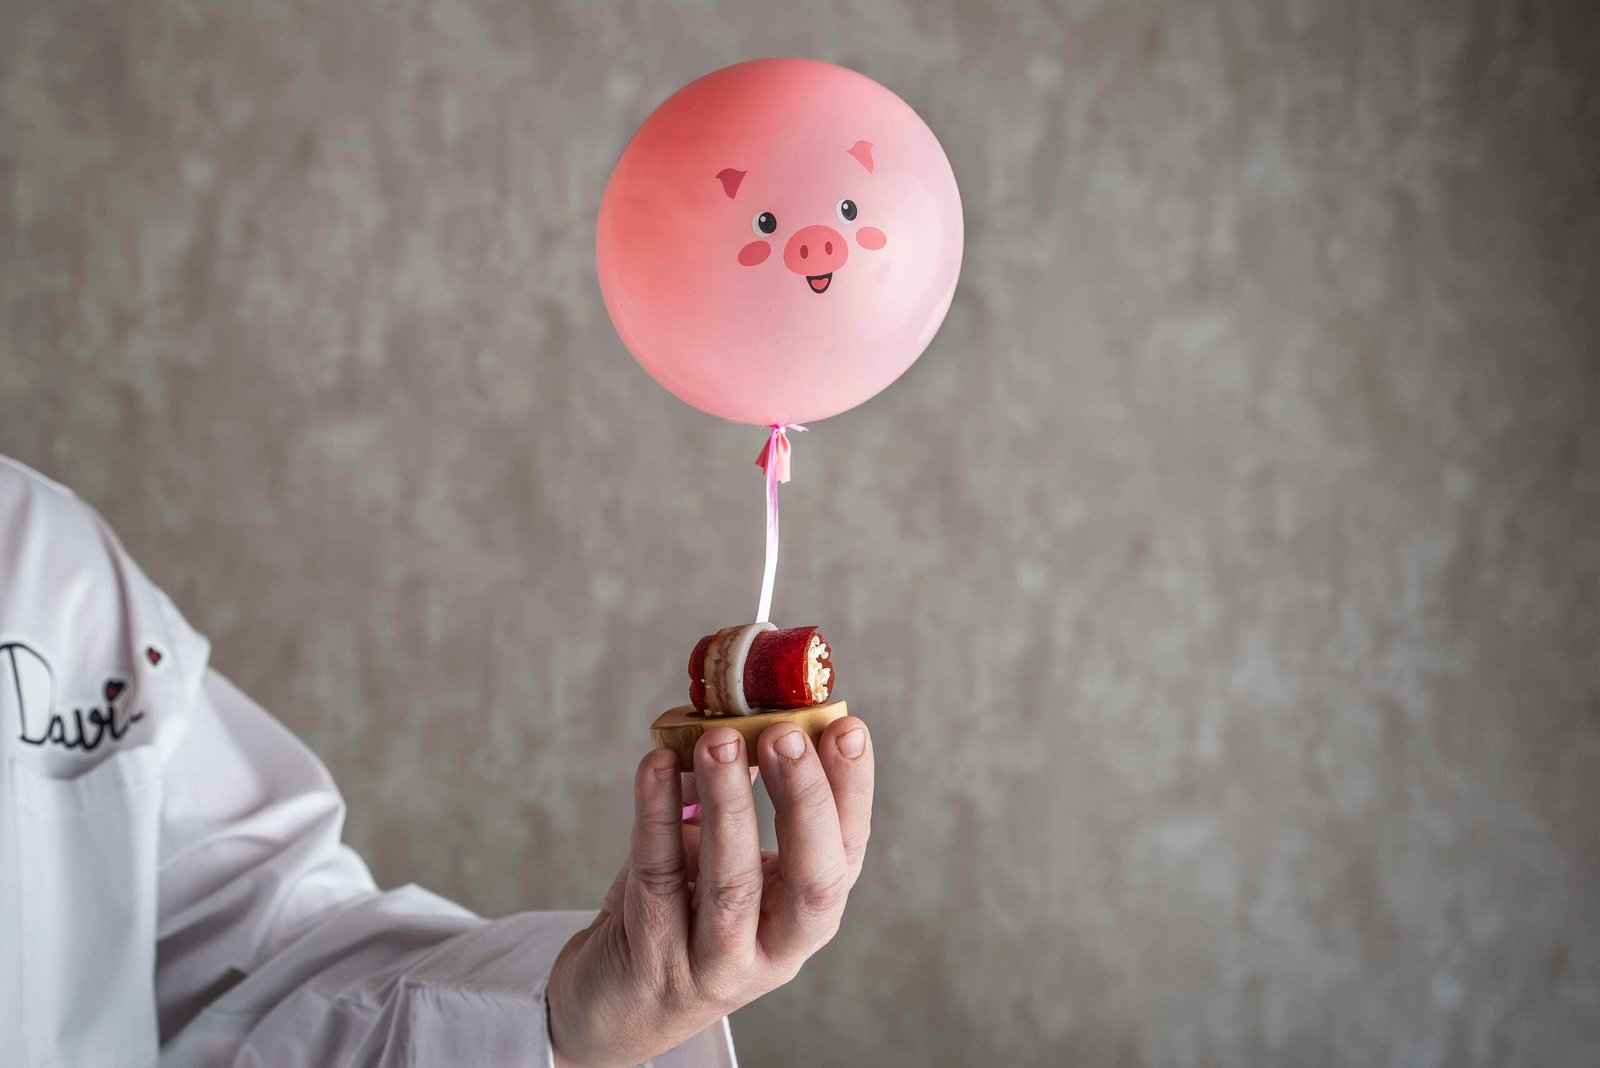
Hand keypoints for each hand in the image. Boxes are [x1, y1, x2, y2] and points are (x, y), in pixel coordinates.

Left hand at [547, 717, 873, 1067]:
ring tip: (719, 740)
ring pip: (731, 883)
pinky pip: (658, 876)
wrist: (618, 1003)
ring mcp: (715, 961)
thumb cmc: (686, 912)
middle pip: (811, 880)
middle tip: (785, 734)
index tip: (847, 728)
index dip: (852, 790)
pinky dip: (657, 814)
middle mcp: (775, 946)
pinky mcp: (653, 956)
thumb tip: (748, 709)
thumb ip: (746, 798)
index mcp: (807, 913)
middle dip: (803, 800)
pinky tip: (655, 765)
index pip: (846, 849)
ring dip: (729, 803)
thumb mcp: (732, 863)